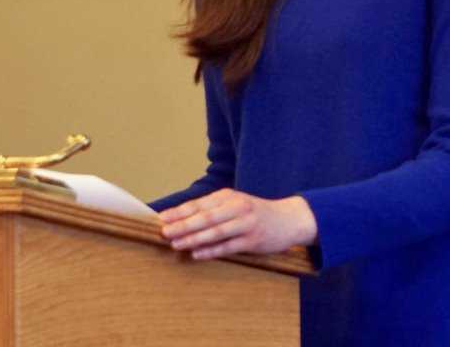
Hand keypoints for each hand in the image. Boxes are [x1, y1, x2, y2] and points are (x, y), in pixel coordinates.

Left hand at [158, 189, 317, 260]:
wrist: (288, 219)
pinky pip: (228, 246)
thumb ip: (213, 210)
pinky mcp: (253, 240)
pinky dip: (211, 250)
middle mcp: (235, 207)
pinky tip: (197, 254)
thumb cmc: (254, 212)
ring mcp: (245, 223)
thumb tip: (183, 218)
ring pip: (215, 232)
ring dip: (194, 238)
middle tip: (164, 232)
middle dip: (182, 225)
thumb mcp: (234, 204)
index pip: (198, 204)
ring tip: (176, 244)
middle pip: (204, 217)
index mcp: (227, 196)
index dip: (179, 211)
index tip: (161, 218)